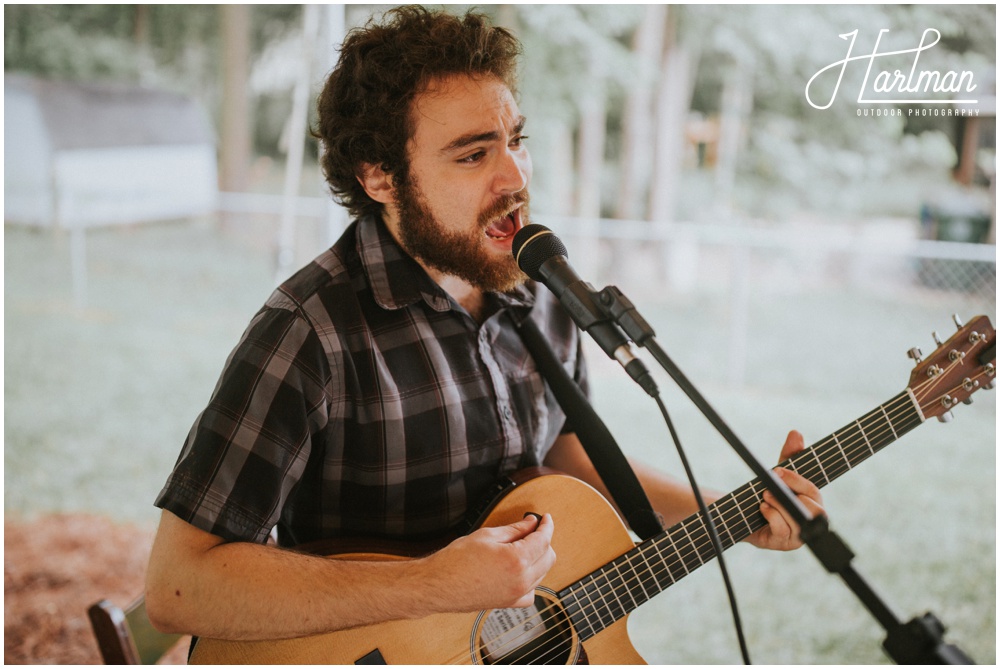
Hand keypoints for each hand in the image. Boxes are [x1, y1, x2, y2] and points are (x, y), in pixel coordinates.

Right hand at [422, 514, 555, 611]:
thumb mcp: (487, 535)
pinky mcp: (510, 603)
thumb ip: (514, 529)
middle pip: (549, 557)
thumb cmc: (456, 561)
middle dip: (544, 541)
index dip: (546, 526)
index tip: (545, 519)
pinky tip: (521, 570)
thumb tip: (530, 523)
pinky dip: (532, 579)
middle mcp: (521, 580)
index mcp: (516, 560)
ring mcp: (516, 594)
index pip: (543, 540)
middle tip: (532, 530)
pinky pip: (532, 591)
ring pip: (543, 573)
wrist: (439, 585)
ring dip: (539, 558)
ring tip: (523, 546)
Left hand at [746, 430, 824, 550]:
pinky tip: (763, 509)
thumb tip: (796, 433)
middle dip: (789, 493)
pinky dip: (772, 516)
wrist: (745, 515)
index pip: (813, 491)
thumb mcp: (779, 473)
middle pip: (813, 509)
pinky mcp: (784, 544)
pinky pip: (783, 531)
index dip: (796, 480)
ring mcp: (799, 535)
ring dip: (777, 505)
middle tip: (768, 486)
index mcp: (814, 502)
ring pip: (797, 520)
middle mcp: (812, 521)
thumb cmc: (769, 493)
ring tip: (764, 497)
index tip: (777, 470)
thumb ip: (789, 456)